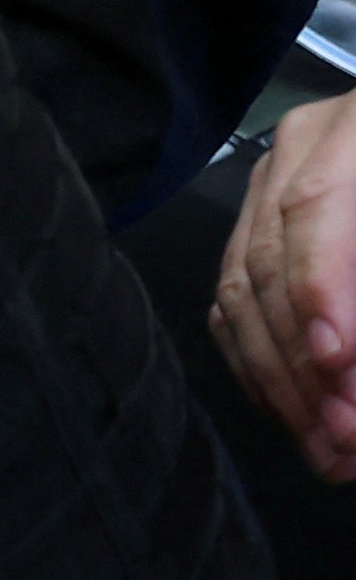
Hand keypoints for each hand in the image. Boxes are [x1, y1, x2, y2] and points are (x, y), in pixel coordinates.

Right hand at [216, 89, 355, 478]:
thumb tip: (353, 365)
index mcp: (354, 129)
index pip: (314, 205)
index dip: (317, 286)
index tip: (338, 362)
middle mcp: (297, 152)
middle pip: (266, 260)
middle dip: (301, 361)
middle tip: (344, 436)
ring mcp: (269, 190)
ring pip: (240, 292)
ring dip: (280, 383)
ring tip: (329, 450)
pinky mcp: (259, 230)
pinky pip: (235, 306)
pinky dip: (262, 368)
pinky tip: (297, 417)